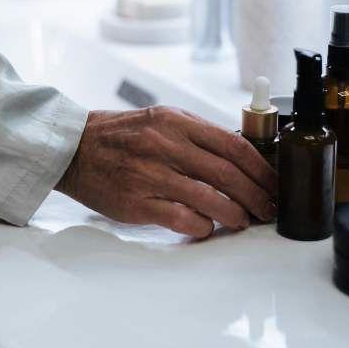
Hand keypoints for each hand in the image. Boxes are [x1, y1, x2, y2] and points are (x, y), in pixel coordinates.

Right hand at [56, 106, 277, 237]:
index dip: (261, 168)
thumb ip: (200, 135)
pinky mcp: (136, 202)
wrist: (73, 147)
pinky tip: (208, 227)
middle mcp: (166, 145)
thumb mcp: (164, 120)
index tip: (275, 183)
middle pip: (228, 174)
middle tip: (268, 208)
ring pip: (208, 198)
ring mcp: (150, 174)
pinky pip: (180, 218)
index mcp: (178, 122)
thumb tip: (244, 157)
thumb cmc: (124, 135)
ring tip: (244, 220)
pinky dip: (201, 225)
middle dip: (256, 194)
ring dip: (234, 213)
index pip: (234, 145)